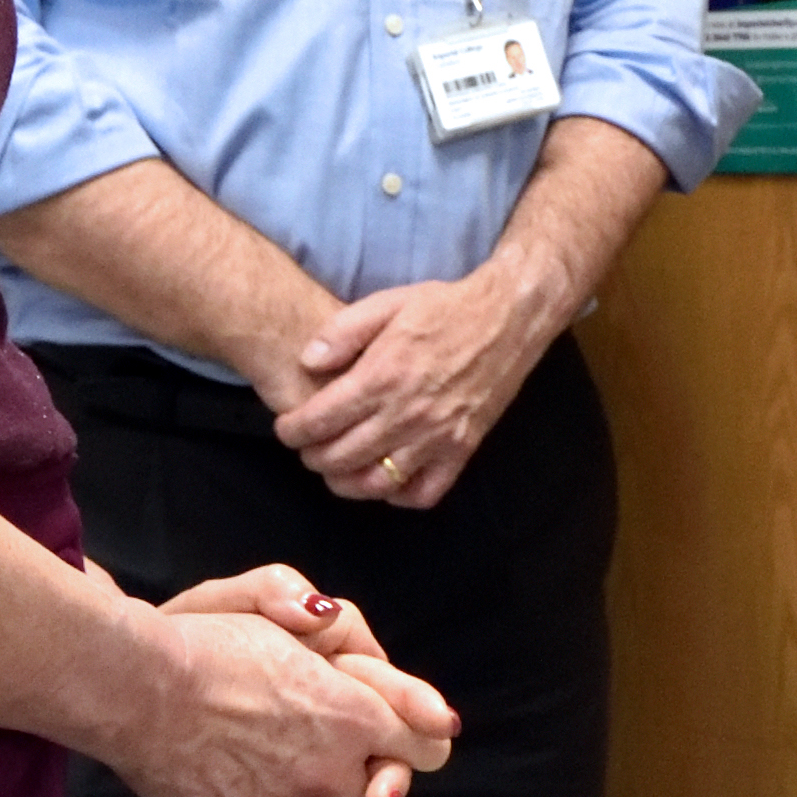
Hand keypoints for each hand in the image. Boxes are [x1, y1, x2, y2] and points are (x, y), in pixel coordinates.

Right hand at [98, 565, 458, 796]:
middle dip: (378, 787)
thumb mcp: (276, 601)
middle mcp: (327, 769)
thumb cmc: (205, 636)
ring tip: (297, 789)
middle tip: (355, 770)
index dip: (421, 736)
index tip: (399, 728)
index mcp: (353, 714)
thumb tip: (351, 636)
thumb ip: (333, 622)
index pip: (430, 747)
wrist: (132, 687)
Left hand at [273, 262, 556, 506]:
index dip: (293, 431)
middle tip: (308, 448)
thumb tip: (307, 362)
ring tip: (337, 468)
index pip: (321, 421)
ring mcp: (437, 437)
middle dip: (313, 457)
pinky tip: (387, 478)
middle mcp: (407, 413)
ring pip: (376, 483)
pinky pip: (424, 493)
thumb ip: (342, 330)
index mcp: (383, 376)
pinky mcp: (462, 449)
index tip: (287, 429)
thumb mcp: (388, 302)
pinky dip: (398, 495)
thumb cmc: (444, 307)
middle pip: (341, 457)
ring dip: (346, 482)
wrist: (508, 318)